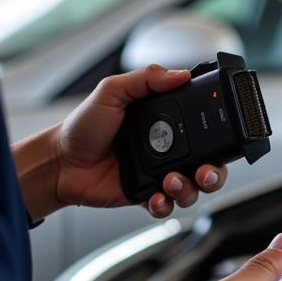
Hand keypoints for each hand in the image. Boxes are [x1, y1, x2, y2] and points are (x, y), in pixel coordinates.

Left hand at [14, 65, 227, 220]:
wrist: (60, 162)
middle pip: (209, 165)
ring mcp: (159, 174)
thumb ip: (146, 79)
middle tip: (205, 172)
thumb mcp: (111, 91)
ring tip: (172, 182)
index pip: (204, 130)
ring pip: (193, 189)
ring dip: (190, 189)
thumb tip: (180, 74)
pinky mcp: (147, 195)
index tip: (221, 138)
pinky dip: (167, 205)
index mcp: (166, 123)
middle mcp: (167, 150)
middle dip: (214, 173)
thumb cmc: (82, 127)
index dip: (218, 137)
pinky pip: (168, 206)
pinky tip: (157, 198)